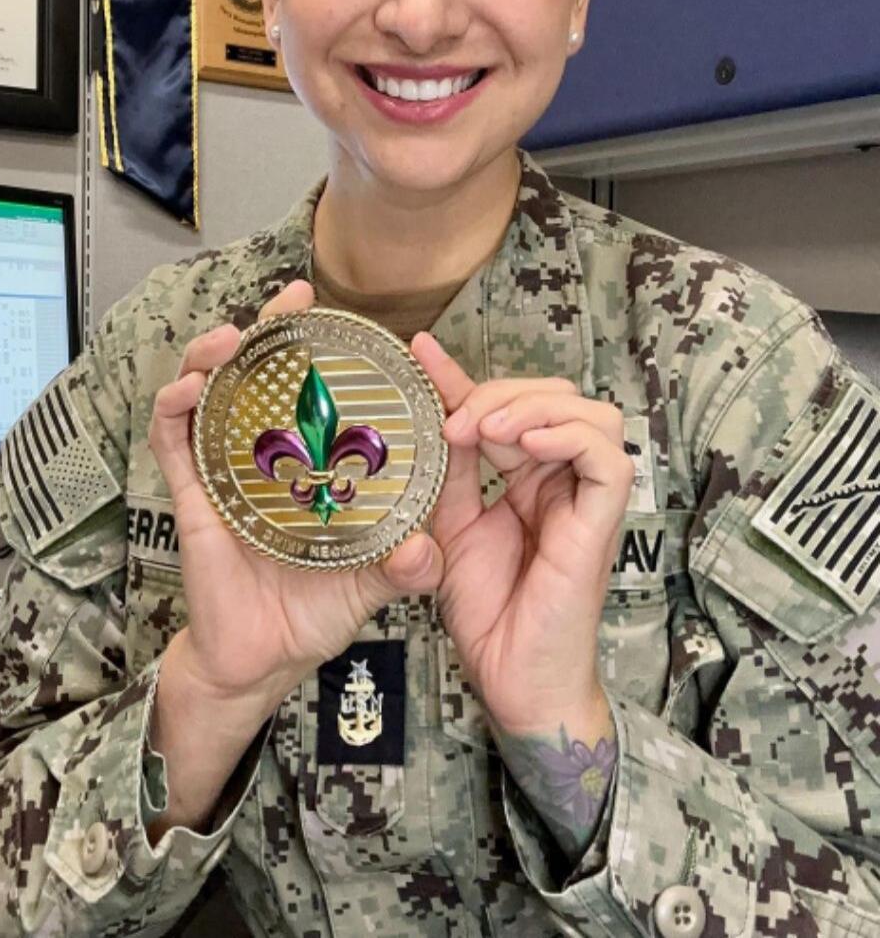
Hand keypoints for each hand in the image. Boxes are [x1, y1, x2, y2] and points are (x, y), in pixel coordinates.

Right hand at [147, 280, 443, 716]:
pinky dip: (176, 408)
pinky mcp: (194, 496)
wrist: (261, 662)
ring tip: (232, 337)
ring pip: (214, 393)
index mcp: (316, 465)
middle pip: (267, 374)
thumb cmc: (317, 612)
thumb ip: (407, 567)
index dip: (337, 350)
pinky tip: (190, 389)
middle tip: (294, 298)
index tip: (354, 321)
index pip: (324, 391)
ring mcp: (228, 472)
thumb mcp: (376, 583)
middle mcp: (270, 457)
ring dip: (216, 357)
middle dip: (275, 328)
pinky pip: (175, 443)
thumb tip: (423, 552)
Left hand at [411, 332, 632, 737]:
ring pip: (592, 415)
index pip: (508, 403)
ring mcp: (586, 499)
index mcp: (526, 474)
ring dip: (535, 408)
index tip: (418, 350)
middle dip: (502, 391)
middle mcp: (561, 478)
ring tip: (487, 429)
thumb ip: (448, 468)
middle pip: (556, 396)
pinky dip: (569, 439)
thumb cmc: (486, 609)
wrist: (510, 678)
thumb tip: (433, 410)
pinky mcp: (602, 523)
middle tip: (456, 418)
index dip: (465, 373)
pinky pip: (609, 462)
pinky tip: (524, 445)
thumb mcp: (448, 523)